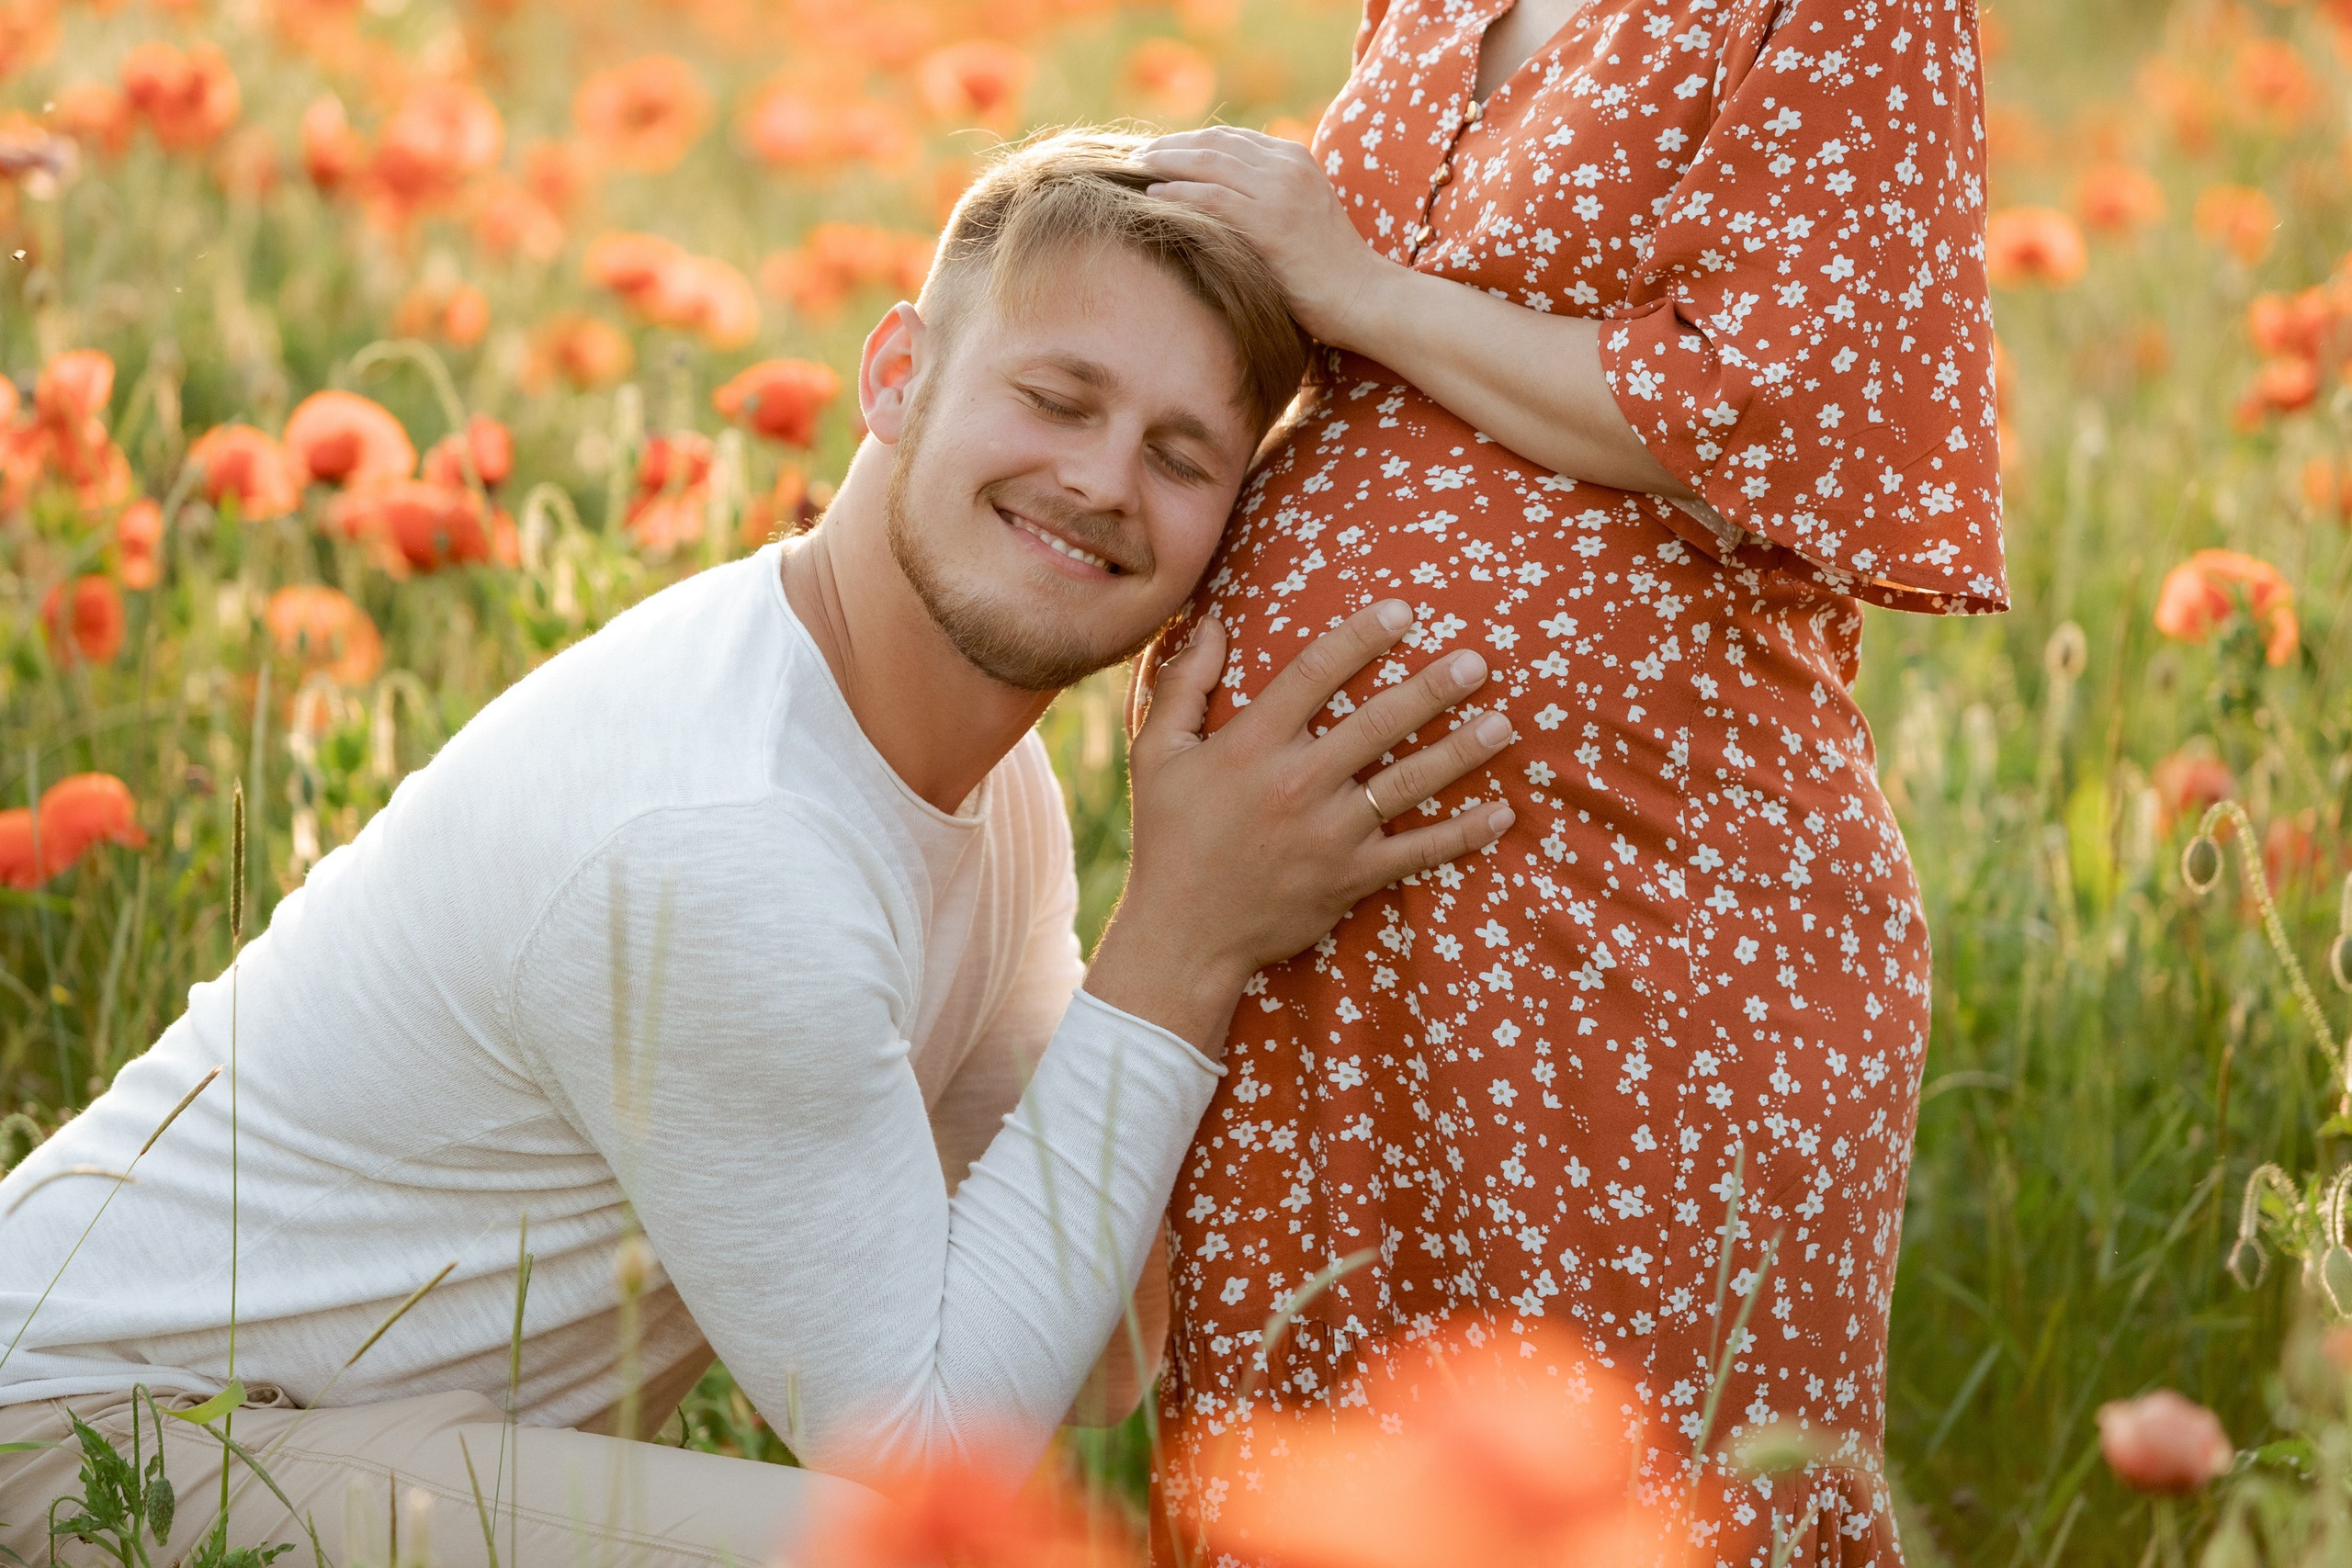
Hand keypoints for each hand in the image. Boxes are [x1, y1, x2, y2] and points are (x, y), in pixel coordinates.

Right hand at [1085, 600, 1515, 1052]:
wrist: (1184, 935)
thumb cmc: (1170, 838)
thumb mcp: (1157, 755)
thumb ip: (1183, 685)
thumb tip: (1212, 622)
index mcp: (1251, 746)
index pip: (1314, 673)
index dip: (1361, 636)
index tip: (1403, 611)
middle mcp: (1298, 784)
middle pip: (1378, 722)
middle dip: (1434, 688)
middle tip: (1480, 661)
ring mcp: (1330, 834)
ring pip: (1409, 783)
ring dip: (1462, 752)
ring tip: (1505, 725)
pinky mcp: (1351, 877)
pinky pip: (1418, 852)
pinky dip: (1463, 834)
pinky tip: (1502, 812)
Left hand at [1135, 127, 1395, 346]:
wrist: (1362, 296)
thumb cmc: (1327, 269)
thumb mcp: (1299, 215)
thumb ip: (1266, 196)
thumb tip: (1217, 198)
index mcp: (1295, 158)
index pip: (1231, 138)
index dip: (1190, 140)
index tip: (1159, 150)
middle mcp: (1288, 165)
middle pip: (1215, 143)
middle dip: (1171, 145)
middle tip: (1136, 155)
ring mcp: (1280, 192)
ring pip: (1209, 163)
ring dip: (1166, 162)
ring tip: (1134, 169)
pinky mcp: (1271, 224)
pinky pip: (1212, 198)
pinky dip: (1179, 193)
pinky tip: (1153, 196)